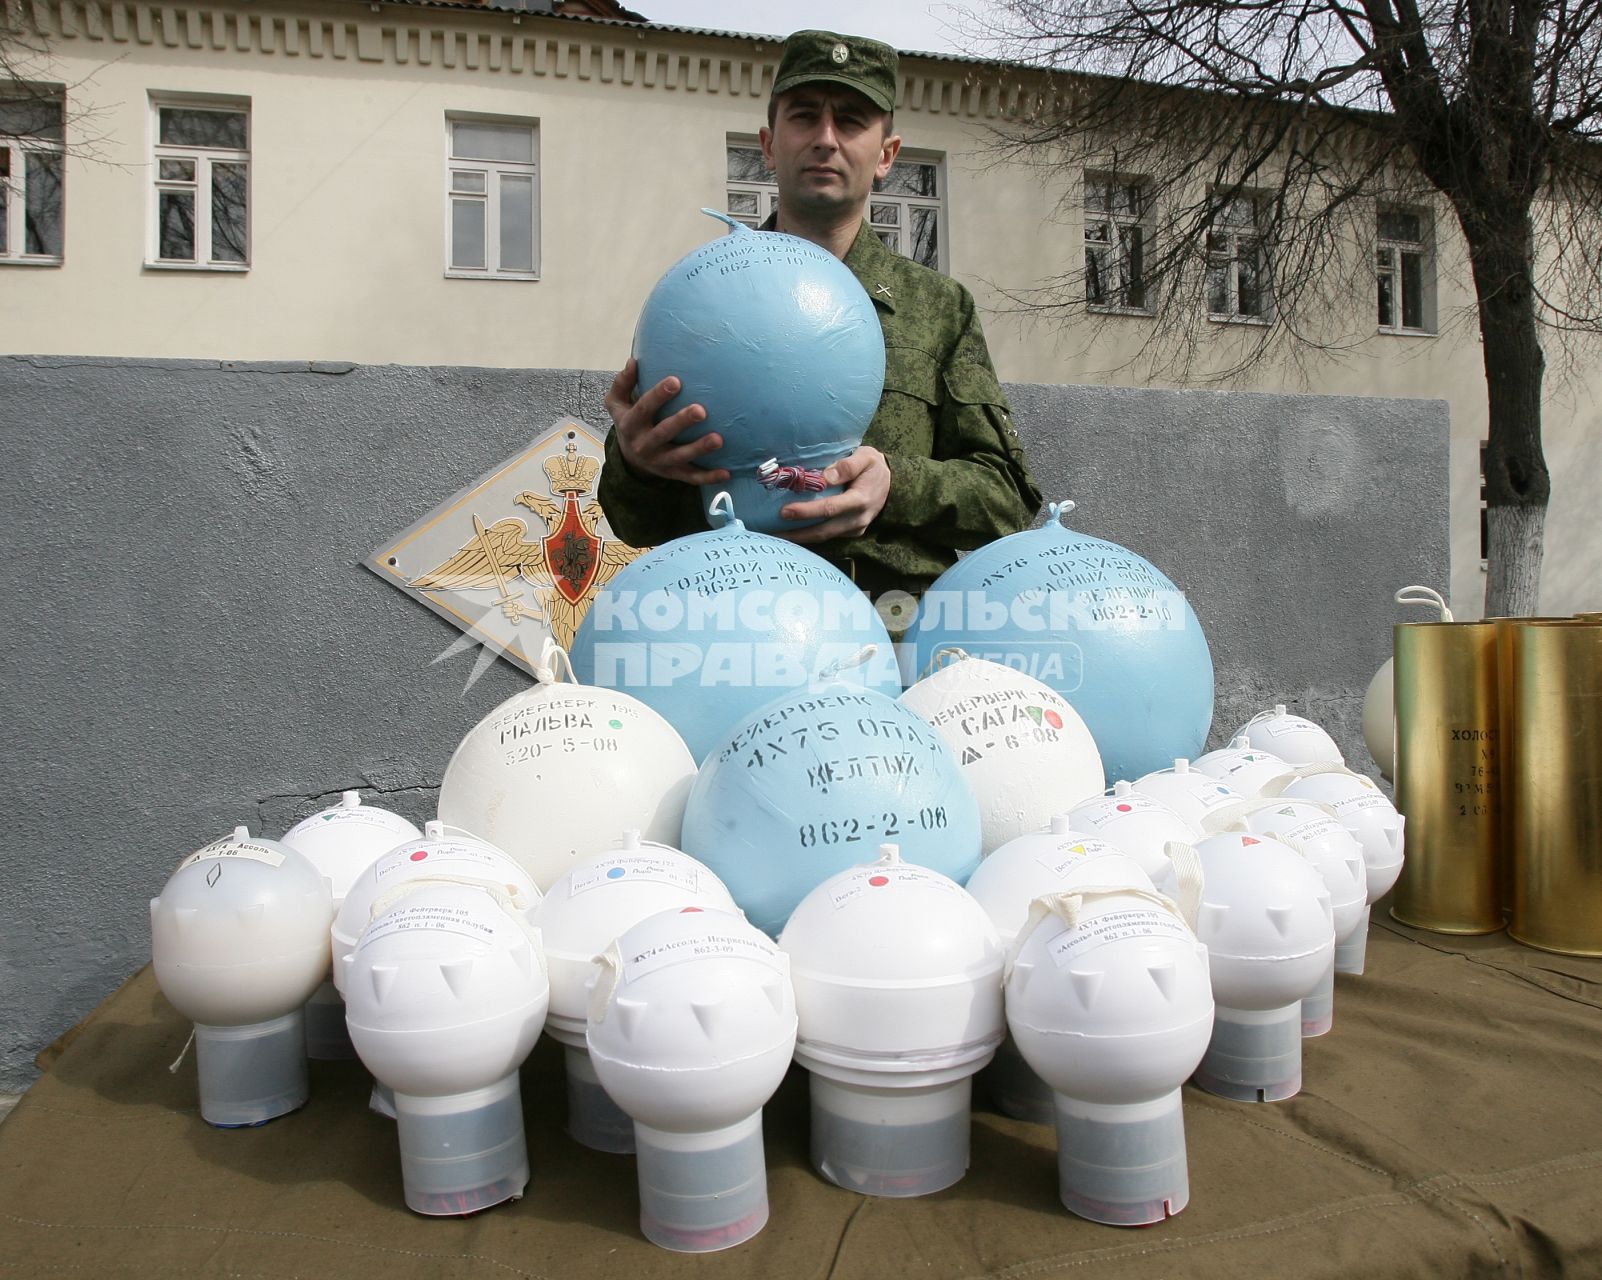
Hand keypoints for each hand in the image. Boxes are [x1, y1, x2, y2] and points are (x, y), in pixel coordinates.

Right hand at [603, 358, 730, 485]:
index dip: (658, 395)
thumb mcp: (616, 403)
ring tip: (718, 439)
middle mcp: (643, 445)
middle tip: (701, 410)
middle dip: (682, 422)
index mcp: (630, 424)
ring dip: (699, 449)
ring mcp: (659, 461)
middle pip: (663, 434)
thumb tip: (633, 361)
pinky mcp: (672, 474)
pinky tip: (726, 473)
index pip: (643, 408)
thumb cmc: (629, 420)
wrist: (629, 458)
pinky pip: (690, 477)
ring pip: (680, 457)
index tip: (676, 381)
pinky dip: (708, 477)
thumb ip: (622, 382)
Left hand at [777, 446, 890, 544]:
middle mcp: (858, 519)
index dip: (806, 511)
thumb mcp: (866, 457)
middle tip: (772, 533)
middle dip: (797, 533)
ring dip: (800, 538)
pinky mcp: (852, 532)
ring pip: (824, 537)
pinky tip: (793, 533)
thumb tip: (825, 476)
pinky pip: (829, 536)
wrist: (892, 483)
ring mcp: (855, 529)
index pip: (830, 508)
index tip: (784, 511)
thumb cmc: (874, 466)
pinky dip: (810, 535)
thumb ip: (848, 465)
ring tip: (776, 536)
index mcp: (861, 499)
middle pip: (823, 530)